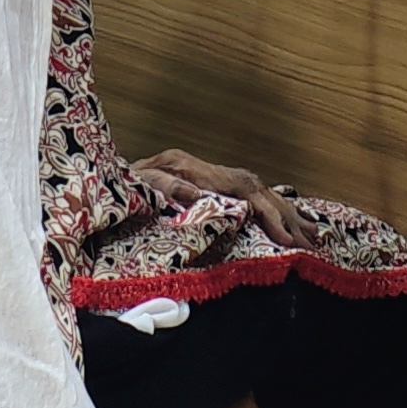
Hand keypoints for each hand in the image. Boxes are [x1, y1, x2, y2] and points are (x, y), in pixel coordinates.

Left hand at [126, 148, 314, 248]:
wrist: (94, 179)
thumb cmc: (113, 191)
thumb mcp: (134, 188)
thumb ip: (165, 188)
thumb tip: (201, 196)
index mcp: (188, 167)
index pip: (242, 189)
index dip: (268, 211)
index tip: (287, 237)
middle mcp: (200, 167)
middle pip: (255, 186)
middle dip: (286, 213)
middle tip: (312, 240)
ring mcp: (202, 174)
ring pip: (254, 187)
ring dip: (284, 209)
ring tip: (311, 232)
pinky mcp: (200, 184)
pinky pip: (243, 193)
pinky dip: (268, 205)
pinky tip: (285, 218)